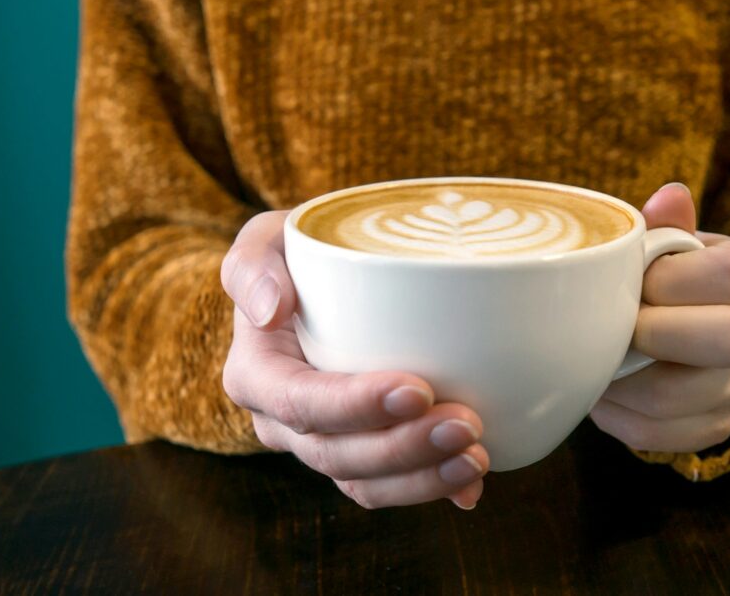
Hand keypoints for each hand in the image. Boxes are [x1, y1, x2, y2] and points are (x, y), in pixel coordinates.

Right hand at [220, 211, 487, 508]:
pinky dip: (431, 489)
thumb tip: (270, 311)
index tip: (418, 388)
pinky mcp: (360, 453)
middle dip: (403, 447)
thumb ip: (252, 264)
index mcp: (255, 373)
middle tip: (467, 424)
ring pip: (364, 482)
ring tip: (477, 457)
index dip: (355, 405)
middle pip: (337, 454)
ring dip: (423, 478)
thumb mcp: (266, 239)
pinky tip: (470, 487)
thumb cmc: (299, 254)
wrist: (327, 278)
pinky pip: (388, 487)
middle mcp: (281, 420)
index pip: (299, 401)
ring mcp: (321, 443)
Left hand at [590, 184, 729, 454]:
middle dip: (655, 334)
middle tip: (617, 329)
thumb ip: (663, 226)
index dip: (670, 280)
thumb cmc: (658, 281)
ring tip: (596, 362)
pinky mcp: (716, 427)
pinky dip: (618, 417)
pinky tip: (604, 393)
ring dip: (623, 381)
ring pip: (681, 396)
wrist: (672, 337)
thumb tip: (670, 195)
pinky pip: (660, 435)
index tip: (634, 283)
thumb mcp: (661, 248)